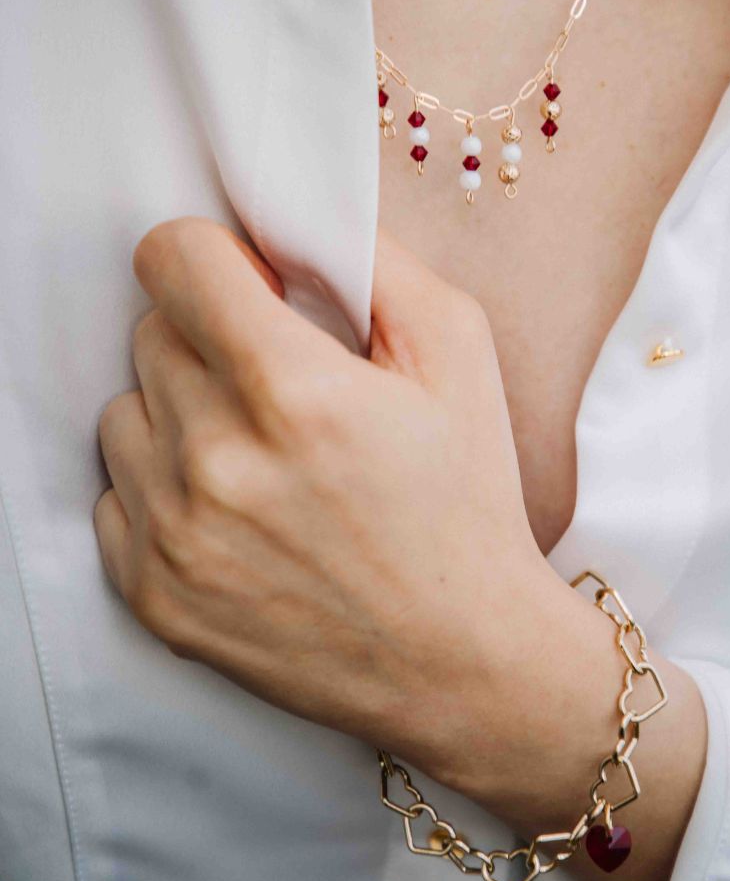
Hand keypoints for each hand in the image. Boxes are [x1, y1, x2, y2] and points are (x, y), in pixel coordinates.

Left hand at [94, 217, 556, 780]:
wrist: (463, 659)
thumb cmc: (466, 503)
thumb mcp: (458, 352)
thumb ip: (369, 260)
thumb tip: (283, 221)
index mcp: (293, 391)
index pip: (171, 259)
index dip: (214, 259)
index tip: (249, 288)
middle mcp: (217, 462)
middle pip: (150, 335)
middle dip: (209, 342)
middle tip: (280, 391)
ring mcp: (176, 537)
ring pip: (123, 413)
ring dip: (179, 417)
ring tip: (259, 459)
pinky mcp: (154, 596)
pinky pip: (112, 495)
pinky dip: (162, 493)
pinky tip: (236, 516)